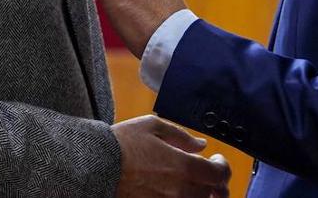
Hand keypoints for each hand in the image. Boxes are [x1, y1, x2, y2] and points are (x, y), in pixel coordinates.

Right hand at [112, 115, 231, 197]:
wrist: (93, 167)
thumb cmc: (121, 144)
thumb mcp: (152, 127)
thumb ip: (181, 136)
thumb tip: (201, 145)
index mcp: (183, 166)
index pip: (219, 175)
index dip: (223, 167)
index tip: (216, 160)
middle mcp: (180, 190)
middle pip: (213, 194)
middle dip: (215, 183)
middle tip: (208, 174)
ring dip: (201, 194)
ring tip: (193, 183)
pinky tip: (177, 191)